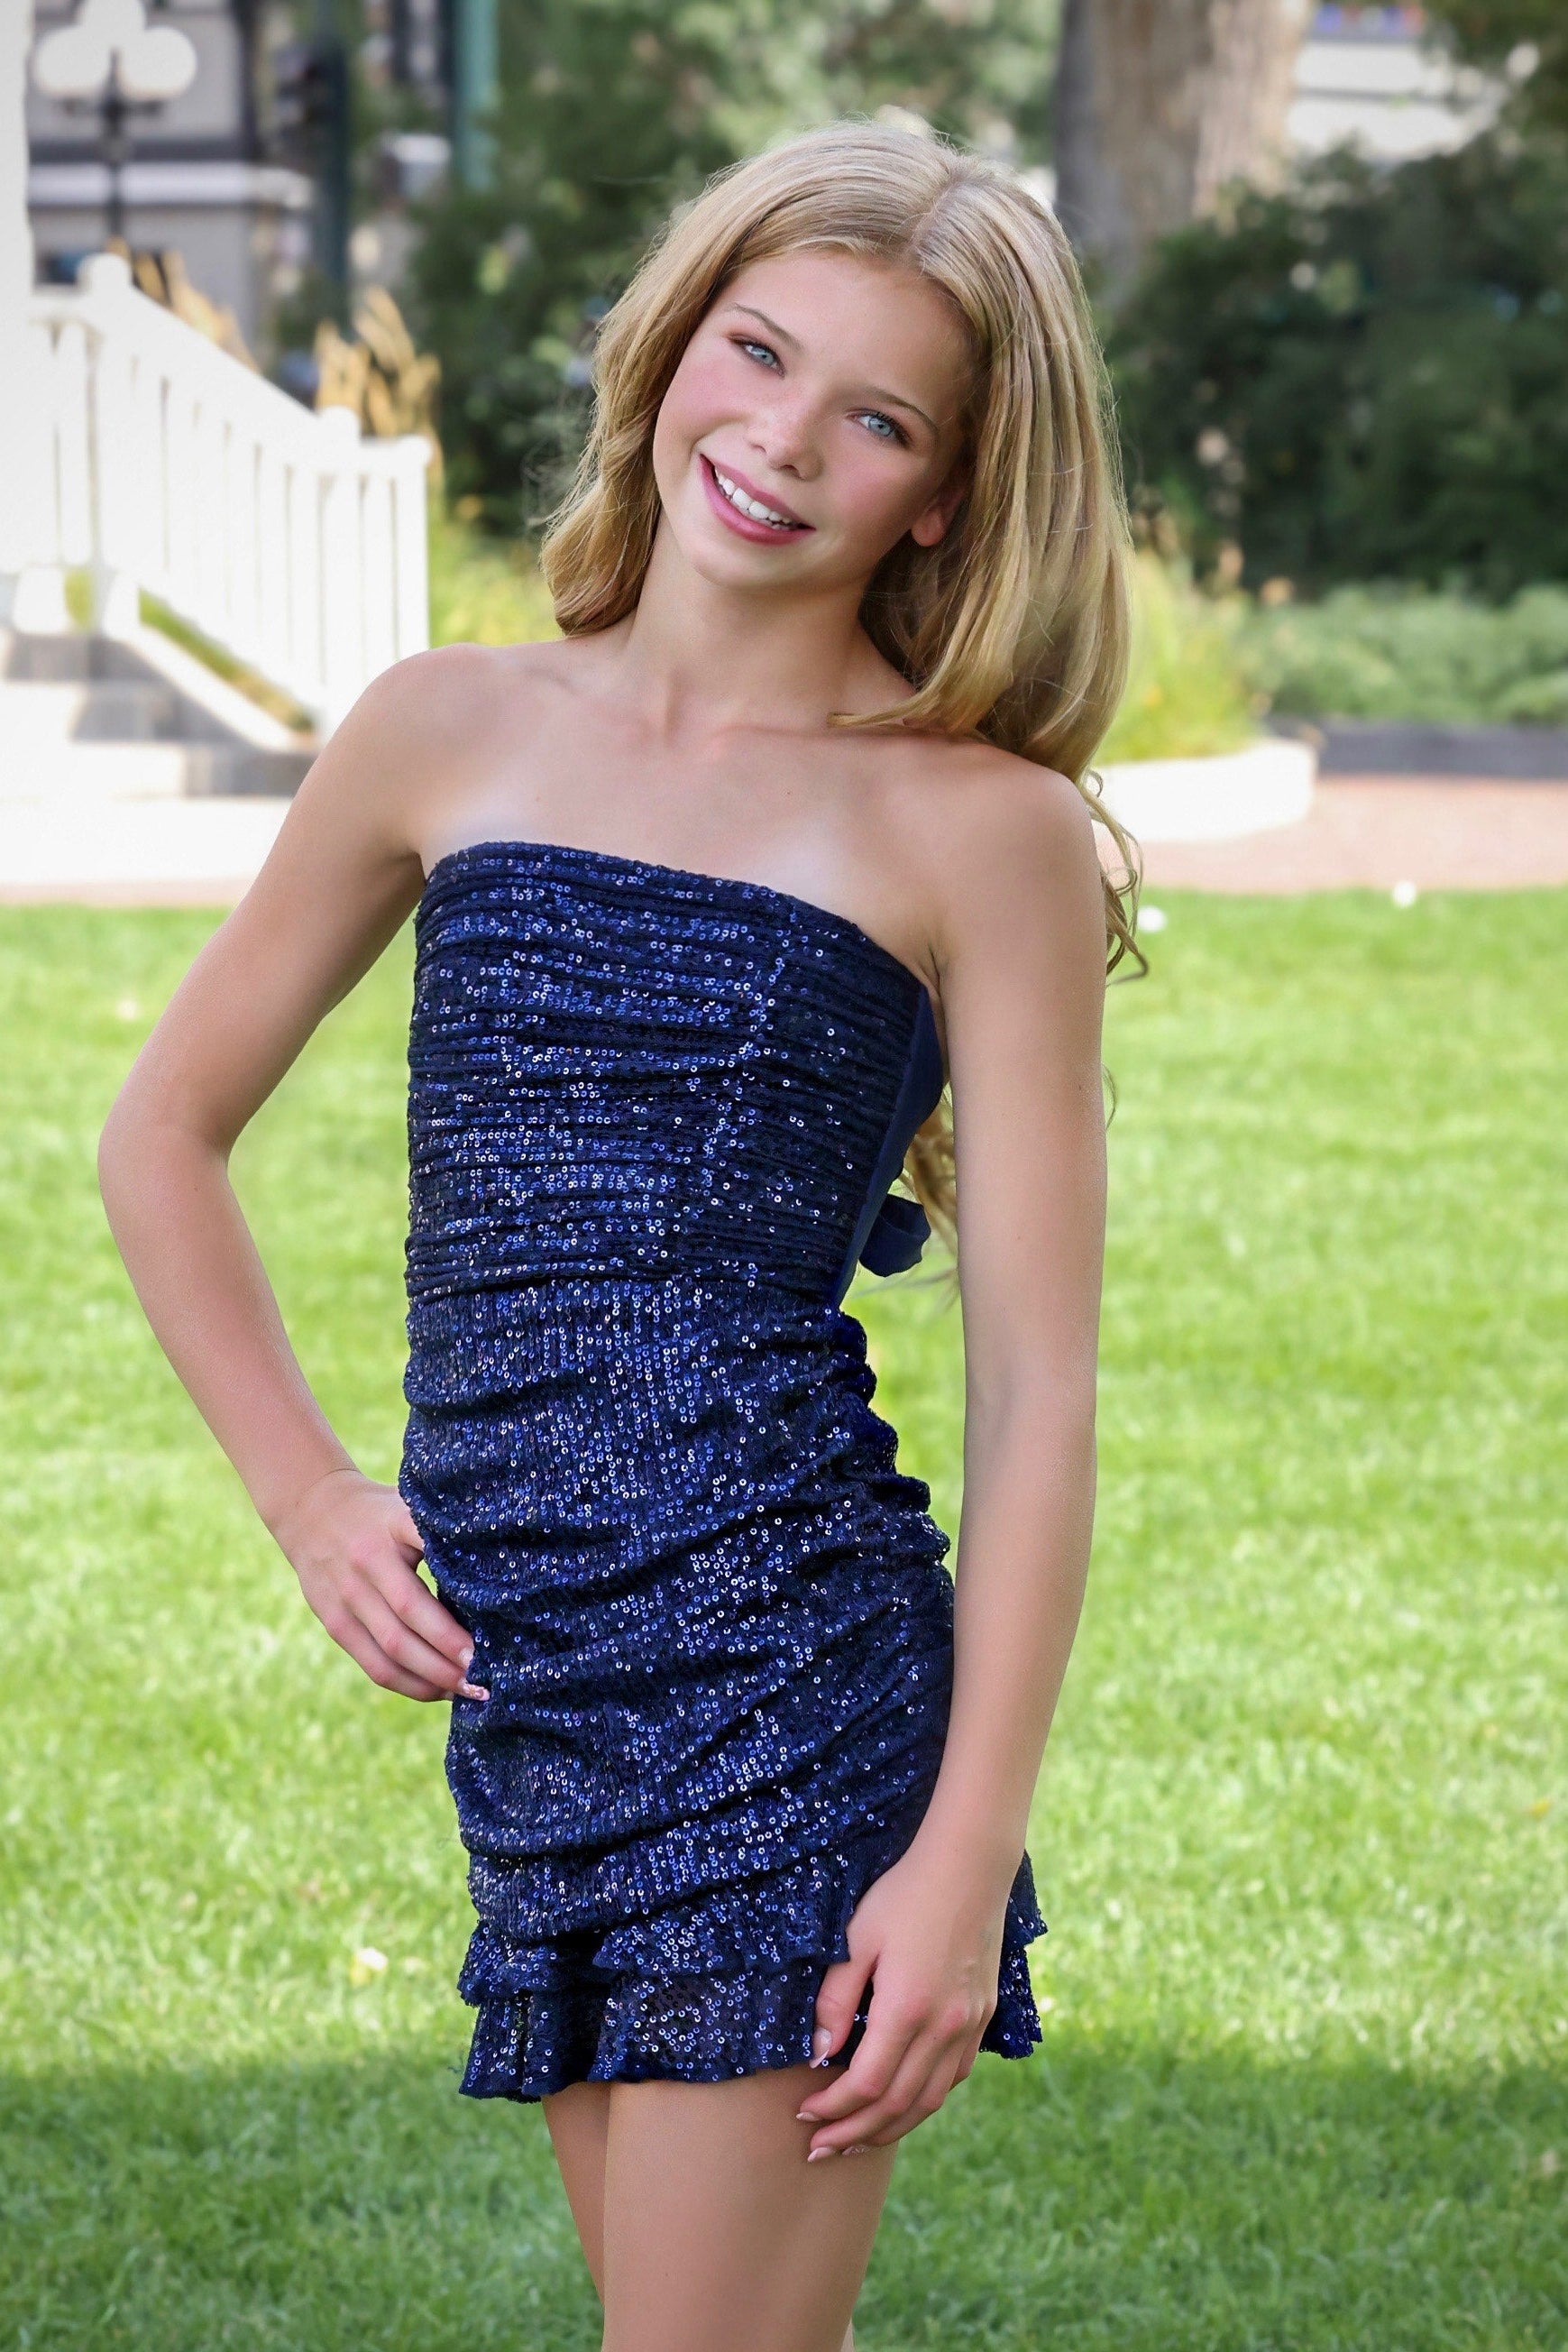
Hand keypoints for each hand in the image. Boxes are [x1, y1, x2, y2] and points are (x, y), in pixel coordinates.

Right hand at [273, 1467, 486, 1702]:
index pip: (430, 1564)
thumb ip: (445, 1535)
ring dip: (433, 1678)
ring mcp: (346, 1596)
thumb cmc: (381, 1513)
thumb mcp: (411, 1507)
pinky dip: (409, 1685)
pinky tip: (438, 1691)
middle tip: (488, 1676)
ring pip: (391, 1650)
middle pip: (409, 1618)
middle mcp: (367, 1563)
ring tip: (470, 1691)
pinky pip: (373, 1665)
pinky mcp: (334, 1623)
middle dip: (450, 1654)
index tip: (491, 1634)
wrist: (311, 1508)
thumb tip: (501, 1579)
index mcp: (394, 1526)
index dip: (454, 1608)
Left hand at [795, 1832, 1009, 2157]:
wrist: (968, 1867)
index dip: (834, 2107)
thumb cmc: (903, 1895)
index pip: (867, 2084)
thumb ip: (835, 1999)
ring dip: (890, 2129)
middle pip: (898, 2105)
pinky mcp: (981, 2017)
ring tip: (855, 2141)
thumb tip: (820, 2055)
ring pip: (930, 2101)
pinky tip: (901, 2106)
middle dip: (855, 2132)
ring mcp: (969, 2025)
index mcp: (908, 2008)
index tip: (804, 2115)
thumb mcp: (857, 1939)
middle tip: (820, 2148)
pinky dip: (924, 2101)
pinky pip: (953, 2078)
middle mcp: (944, 2026)